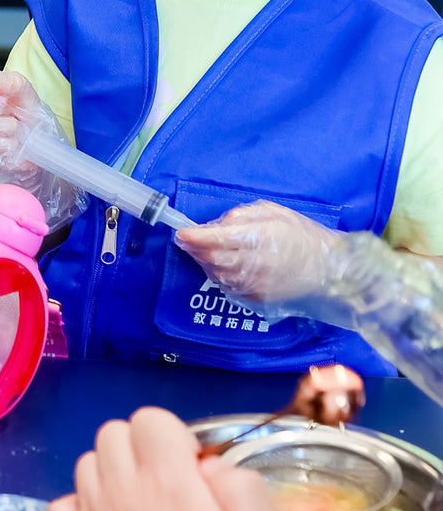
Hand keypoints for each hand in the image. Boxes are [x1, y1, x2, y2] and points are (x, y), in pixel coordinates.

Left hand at [46, 407, 288, 510]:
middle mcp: (119, 492)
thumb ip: (242, 487)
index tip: (193, 471)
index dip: (175, 438)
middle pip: (114, 433)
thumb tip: (210, 465)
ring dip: (112, 474)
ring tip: (142, 508)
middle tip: (170, 487)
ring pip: (86, 463)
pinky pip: (62, 505)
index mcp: (167, 483)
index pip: (151, 419)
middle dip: (142, 449)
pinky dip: (82, 508)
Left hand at [175, 201, 342, 305]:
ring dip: (206, 262)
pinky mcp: (258, 298)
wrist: (329, 268)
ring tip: (205, 251)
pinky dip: (220, 274)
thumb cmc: (300, 235)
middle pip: (213, 258)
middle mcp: (258, 262)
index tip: (181, 233)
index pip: (219, 238)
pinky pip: (229, 286)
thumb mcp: (275, 212)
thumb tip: (218, 224)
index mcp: (263, 237)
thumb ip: (243, 215)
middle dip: (196, 249)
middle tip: (189, 241)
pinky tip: (223, 265)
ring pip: (218, 274)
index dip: (196, 237)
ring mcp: (258, 283)